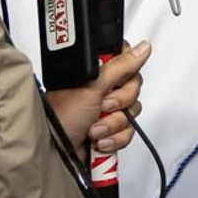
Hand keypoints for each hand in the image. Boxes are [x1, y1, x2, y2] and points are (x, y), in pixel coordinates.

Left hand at [46, 40, 149, 157]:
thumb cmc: (61, 116)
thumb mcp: (92, 86)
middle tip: (101, 105)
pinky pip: (129, 132)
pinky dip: (114, 138)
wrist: (54, 150)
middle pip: (134, 89)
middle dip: (119, 103)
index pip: (128, 62)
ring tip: (93, 128)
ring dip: (113, 124)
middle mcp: (103, 90)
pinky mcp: (111, 130)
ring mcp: (107, 111)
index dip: (128, 72)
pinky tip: (98, 139)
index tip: (115, 82)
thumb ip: (120, 65)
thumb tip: (143, 48)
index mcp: (97, 74)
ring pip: (132, 112)